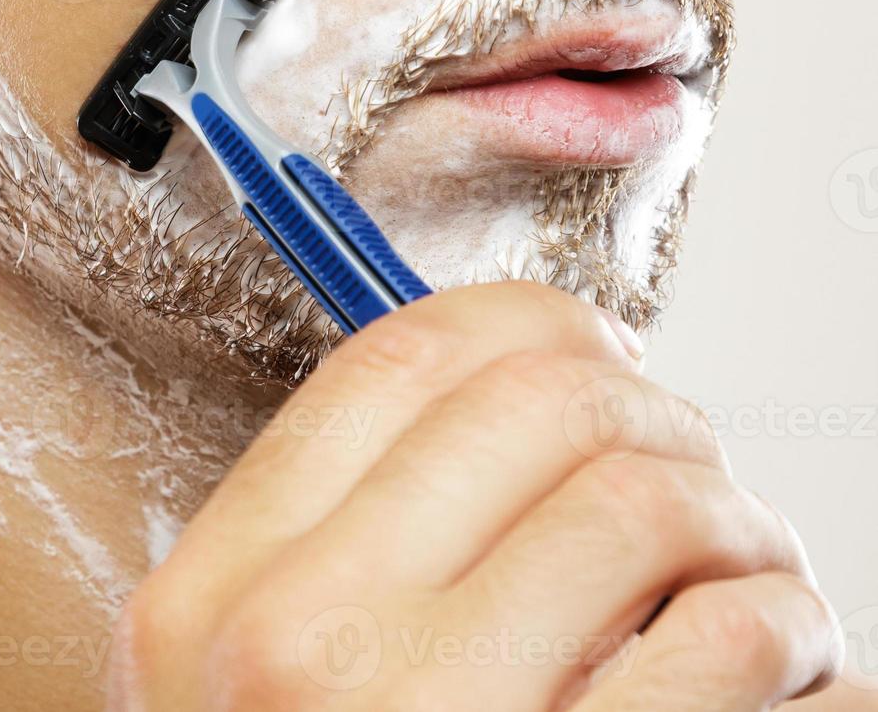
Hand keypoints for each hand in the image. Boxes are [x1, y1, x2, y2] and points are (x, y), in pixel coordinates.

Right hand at [108, 282, 841, 710]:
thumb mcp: (252, 692)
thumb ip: (349, 547)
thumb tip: (526, 387)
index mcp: (211, 603)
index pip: (394, 364)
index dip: (524, 321)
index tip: (590, 343)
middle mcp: (296, 652)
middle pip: (539, 400)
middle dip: (651, 406)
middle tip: (689, 460)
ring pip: (648, 497)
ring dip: (738, 516)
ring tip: (749, 565)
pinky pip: (734, 640)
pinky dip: (786, 624)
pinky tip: (772, 656)